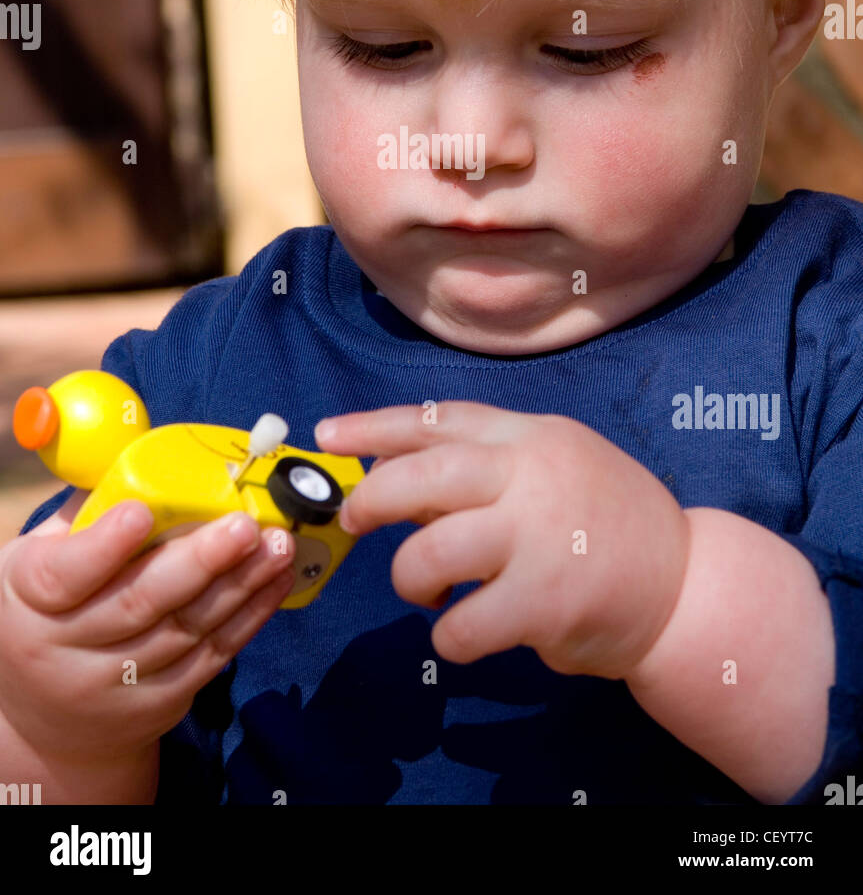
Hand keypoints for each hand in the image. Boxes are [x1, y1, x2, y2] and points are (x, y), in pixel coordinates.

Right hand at [0, 492, 295, 761]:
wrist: (48, 719)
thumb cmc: (50, 609)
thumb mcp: (41, 558)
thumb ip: (87, 512)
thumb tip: (144, 455)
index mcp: (30, 599)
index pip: (65, 574)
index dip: (104, 545)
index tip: (142, 511)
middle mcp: (64, 650)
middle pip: (138, 603)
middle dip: (200, 560)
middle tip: (244, 525)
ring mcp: (112, 685)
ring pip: (186, 630)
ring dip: (240, 584)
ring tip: (278, 545)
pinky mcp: (158, 704)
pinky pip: (212, 657)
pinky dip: (250, 617)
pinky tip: (275, 580)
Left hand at [315, 402, 690, 678]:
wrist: (687, 586)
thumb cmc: (609, 525)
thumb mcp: (554, 470)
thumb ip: (486, 470)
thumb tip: (400, 483)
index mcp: (532, 437)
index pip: (439, 419)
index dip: (374, 426)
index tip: (326, 433)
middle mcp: (532, 476)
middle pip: (421, 476)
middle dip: (371, 498)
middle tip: (355, 519)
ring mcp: (539, 538)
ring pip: (430, 554)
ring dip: (409, 578)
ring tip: (424, 591)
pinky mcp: (544, 602)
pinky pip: (459, 626)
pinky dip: (447, 636)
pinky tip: (463, 633)